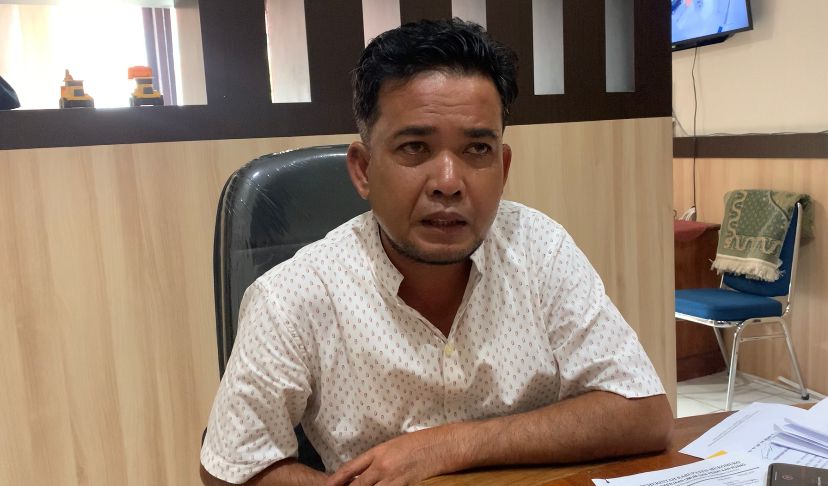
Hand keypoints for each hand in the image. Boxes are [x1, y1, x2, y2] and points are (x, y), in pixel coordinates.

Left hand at [325, 427, 458, 485]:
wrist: (445, 444)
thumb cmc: (425, 444)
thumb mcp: (398, 446)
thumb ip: (382, 459)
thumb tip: (370, 472)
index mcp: (379, 452)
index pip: (351, 467)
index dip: (337, 479)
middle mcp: (382, 465)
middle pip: (357, 485)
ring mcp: (394, 477)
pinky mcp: (405, 485)